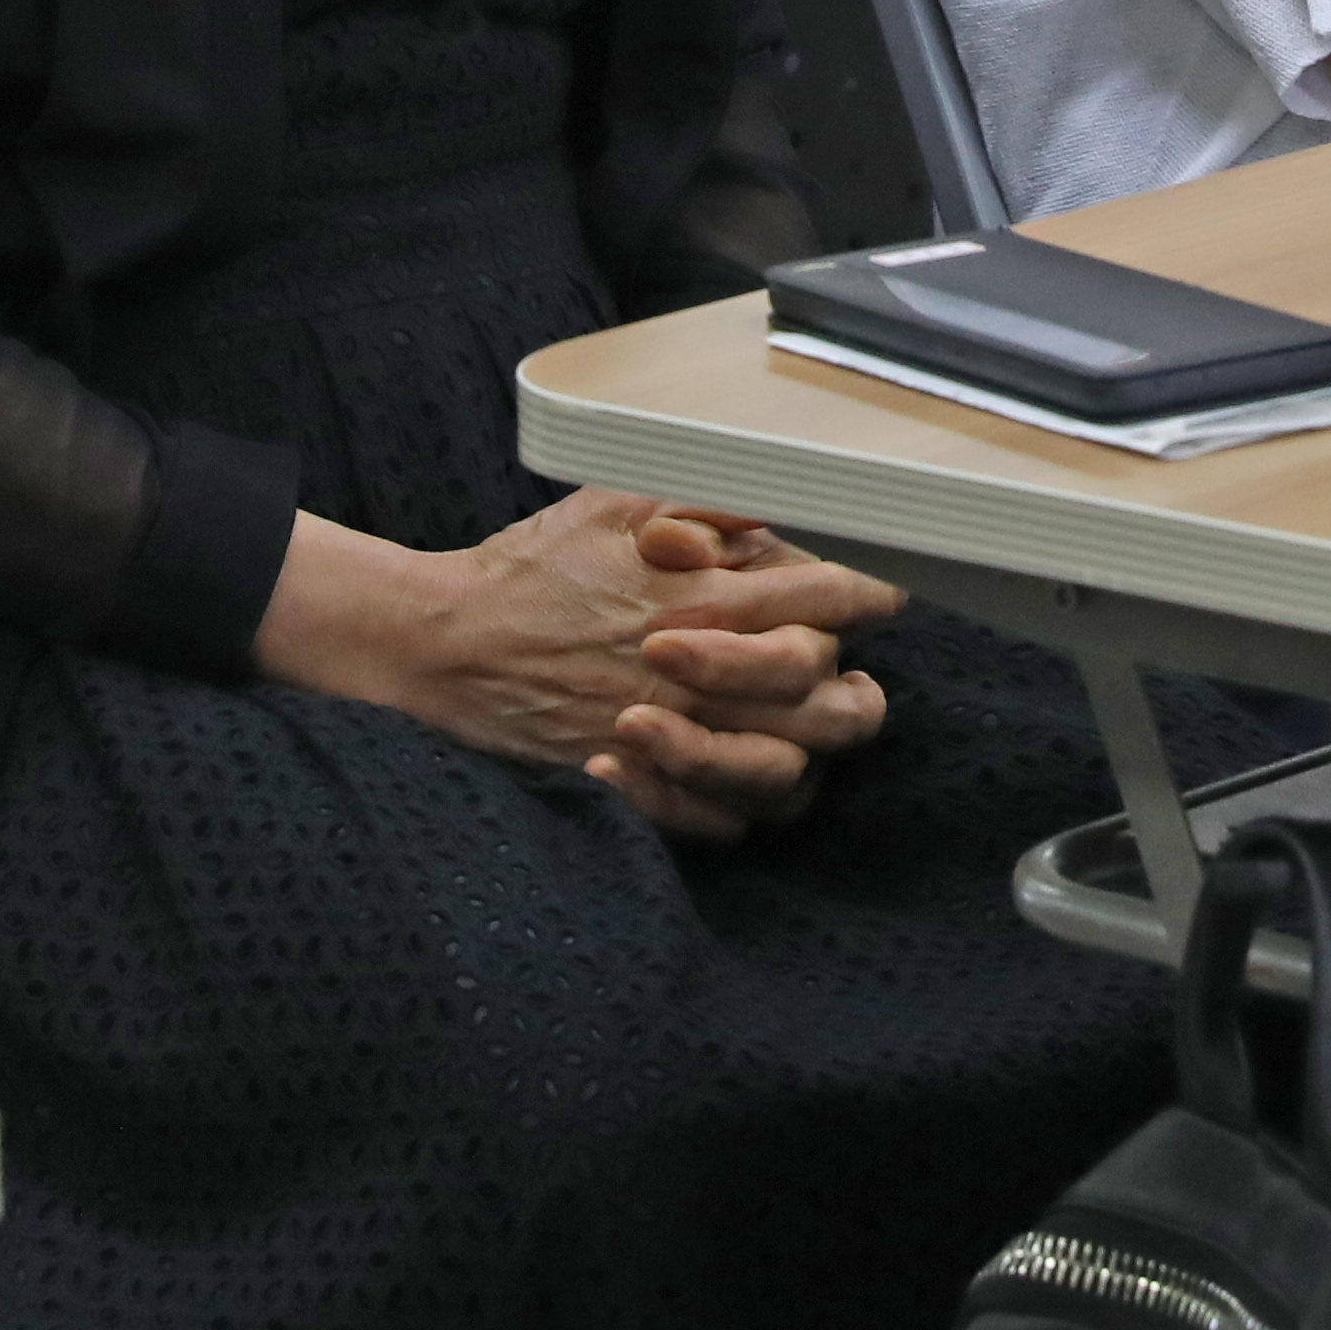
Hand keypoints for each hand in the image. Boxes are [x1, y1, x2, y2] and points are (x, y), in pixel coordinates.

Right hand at [255, 491, 896, 842]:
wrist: (444, 643)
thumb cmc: (529, 569)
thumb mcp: (611, 505)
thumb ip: (696, 503)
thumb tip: (768, 508)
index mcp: (701, 599)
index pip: (821, 599)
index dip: (868, 595)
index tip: (886, 594)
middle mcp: (697, 676)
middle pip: (825, 700)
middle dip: (855, 686)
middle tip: (857, 674)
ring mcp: (670, 741)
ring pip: (785, 773)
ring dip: (810, 752)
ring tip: (813, 731)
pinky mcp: (636, 789)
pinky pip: (721, 826)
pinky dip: (746, 807)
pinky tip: (753, 780)